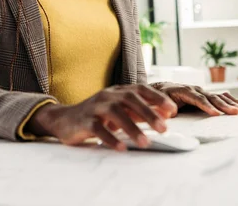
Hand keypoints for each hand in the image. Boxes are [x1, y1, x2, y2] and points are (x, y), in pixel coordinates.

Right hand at [27, 85, 177, 150]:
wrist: (64, 119)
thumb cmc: (97, 115)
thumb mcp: (120, 110)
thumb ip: (140, 111)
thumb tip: (166, 115)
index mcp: (118, 91)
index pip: (140, 90)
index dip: (157, 98)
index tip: (173, 111)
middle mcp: (107, 96)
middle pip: (130, 99)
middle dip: (148, 113)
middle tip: (163, 128)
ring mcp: (95, 107)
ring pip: (115, 113)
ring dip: (132, 128)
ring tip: (146, 142)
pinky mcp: (84, 121)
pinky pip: (98, 129)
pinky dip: (110, 138)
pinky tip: (121, 148)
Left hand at [151, 82, 237, 116]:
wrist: (162, 89)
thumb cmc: (160, 97)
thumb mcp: (157, 102)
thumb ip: (163, 107)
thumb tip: (172, 112)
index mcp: (182, 91)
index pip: (197, 99)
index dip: (207, 106)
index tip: (216, 114)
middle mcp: (194, 89)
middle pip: (211, 97)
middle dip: (223, 105)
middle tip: (235, 113)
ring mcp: (201, 91)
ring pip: (218, 96)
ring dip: (231, 103)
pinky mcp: (206, 94)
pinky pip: (221, 96)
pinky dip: (231, 101)